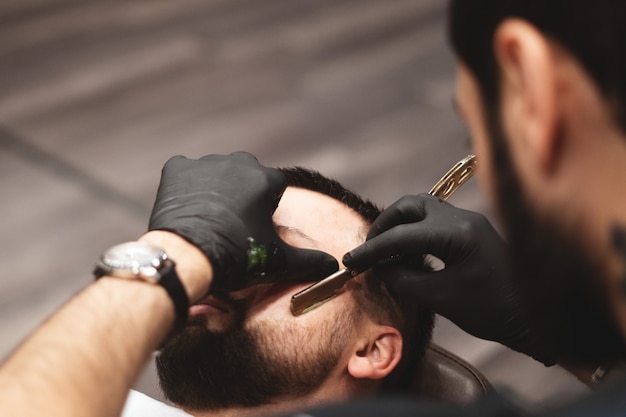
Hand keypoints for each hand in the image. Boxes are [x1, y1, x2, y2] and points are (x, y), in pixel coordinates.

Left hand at [149, 152, 337, 290]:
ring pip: (216, 173)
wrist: (189, 256)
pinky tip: (186, 208)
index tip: (254, 229)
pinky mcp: (177, 167)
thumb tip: (336, 267)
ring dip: (215, 190)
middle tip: (232, 225)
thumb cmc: (237, 256)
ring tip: (208, 220)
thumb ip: (310, 262)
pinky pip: (185, 172)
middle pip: (246, 176)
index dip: (266, 210)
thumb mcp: (279, 262)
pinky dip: (186, 186)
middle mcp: (239, 163)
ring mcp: (206, 163)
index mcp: (266, 179)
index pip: (274, 189)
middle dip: (242, 195)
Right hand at [343, 194, 554, 365]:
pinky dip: (414, 231)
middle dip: (384, 225)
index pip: (402, 235)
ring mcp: (468, 222)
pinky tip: (406, 252)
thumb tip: (381, 270)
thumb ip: (405, 280)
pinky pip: (434, 220)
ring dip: (399, 225)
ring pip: (422, 209)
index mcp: (456, 233)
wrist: (540, 315)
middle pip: (410, 206)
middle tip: (368, 248)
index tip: (351, 262)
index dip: (372, 249)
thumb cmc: (494, 310)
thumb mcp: (443, 298)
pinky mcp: (472, 231)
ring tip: (384, 249)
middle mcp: (461, 219)